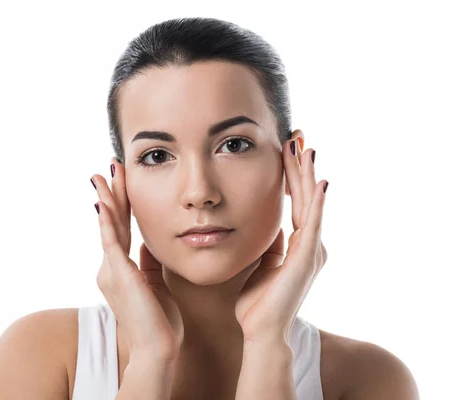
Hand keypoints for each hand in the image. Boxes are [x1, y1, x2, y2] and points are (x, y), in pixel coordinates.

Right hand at [92, 157, 183, 361]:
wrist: (158, 348)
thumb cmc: (159, 321)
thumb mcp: (155, 283)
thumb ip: (149, 262)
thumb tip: (148, 242)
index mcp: (120, 269)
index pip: (121, 228)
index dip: (121, 204)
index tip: (120, 181)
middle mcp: (111, 267)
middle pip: (113, 222)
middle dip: (112, 193)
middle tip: (109, 167)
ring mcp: (111, 271)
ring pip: (109, 227)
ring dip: (108, 199)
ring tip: (105, 175)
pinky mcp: (118, 275)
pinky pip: (111, 243)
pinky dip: (107, 222)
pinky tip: (103, 203)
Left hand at [235, 138, 327, 343]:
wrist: (261, 330)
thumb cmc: (256, 303)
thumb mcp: (261, 265)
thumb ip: (268, 246)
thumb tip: (267, 229)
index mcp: (298, 247)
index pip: (295, 203)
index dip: (292, 177)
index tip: (287, 152)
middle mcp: (310, 245)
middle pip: (305, 197)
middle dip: (301, 168)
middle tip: (298, 139)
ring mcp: (311, 251)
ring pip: (311, 204)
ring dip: (308, 175)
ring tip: (306, 148)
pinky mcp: (308, 258)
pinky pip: (312, 223)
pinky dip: (316, 202)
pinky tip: (320, 181)